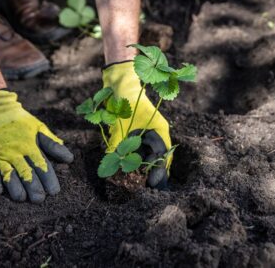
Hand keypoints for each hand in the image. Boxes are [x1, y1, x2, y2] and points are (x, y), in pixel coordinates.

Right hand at [0, 90, 73, 202]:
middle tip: (39, 199)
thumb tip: (69, 159)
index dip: (49, 179)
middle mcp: (16, 152)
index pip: (42, 165)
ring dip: (15, 188)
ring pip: (9, 175)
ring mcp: (2, 156)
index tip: (54, 191)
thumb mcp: (40, 129)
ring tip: (22, 198)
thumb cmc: (22, 122)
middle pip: (26, 173)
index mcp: (31, 146)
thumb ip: (53, 145)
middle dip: (33, 188)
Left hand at [102, 61, 171, 188]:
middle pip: (160, 159)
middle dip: (155, 174)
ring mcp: (150, 133)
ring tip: (142, 184)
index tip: (152, 185)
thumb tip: (111, 164)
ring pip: (151, 155)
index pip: (163, 157)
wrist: (121, 83)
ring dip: (146, 168)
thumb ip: (117, 145)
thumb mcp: (120, 125)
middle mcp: (157, 133)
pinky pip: (142, 150)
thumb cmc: (125, 102)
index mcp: (159, 131)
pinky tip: (133, 171)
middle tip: (151, 191)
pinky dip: (138, 160)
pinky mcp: (140, 133)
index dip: (158, 172)